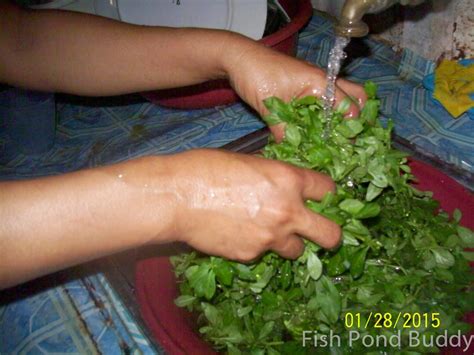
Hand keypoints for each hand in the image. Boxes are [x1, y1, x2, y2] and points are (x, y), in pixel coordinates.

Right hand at [165, 149, 339, 261]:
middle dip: (330, 235)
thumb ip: (274, 178)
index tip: (321, 199)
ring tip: (268, 232)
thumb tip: (283, 186)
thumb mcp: (249, 162)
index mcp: (288, 180)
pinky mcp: (251, 255)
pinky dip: (257, 247)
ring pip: (298, 251)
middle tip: (319, 231)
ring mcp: (270, 238)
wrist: (177, 197)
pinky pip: (264, 255)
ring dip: (289, 243)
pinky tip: (238, 234)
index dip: (326, 194)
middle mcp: (287, 211)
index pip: (327, 190)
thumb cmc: (207, 169)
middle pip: (330, 234)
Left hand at [223, 38, 365, 140]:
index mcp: (320, 82)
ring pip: (339, 98)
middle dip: (355, 118)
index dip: (350, 129)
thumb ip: (284, 131)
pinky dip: (323, 113)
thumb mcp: (270, 107)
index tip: (345, 147)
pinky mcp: (303, 85)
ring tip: (331, 138)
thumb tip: (294, 154)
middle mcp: (322, 80)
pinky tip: (314, 129)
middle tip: (344, 139)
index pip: (349, 107)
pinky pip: (322, 99)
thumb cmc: (256, 74)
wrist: (238, 57)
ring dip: (339, 116)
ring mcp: (313, 81)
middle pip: (355, 96)